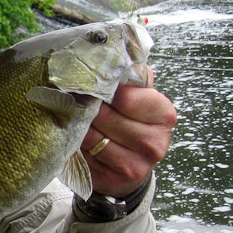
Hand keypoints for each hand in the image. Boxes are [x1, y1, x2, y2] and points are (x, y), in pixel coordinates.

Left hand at [81, 68, 176, 198]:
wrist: (131, 166)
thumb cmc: (131, 123)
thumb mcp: (139, 98)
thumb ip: (132, 77)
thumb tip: (117, 51)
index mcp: (163, 115)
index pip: (126, 97)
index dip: (102, 88)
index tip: (87, 82)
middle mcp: (155, 143)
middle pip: (105, 117)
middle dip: (85, 107)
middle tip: (69, 98)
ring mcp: (136, 166)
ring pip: (92, 137)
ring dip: (76, 127)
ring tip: (70, 117)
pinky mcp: (113, 181)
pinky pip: (84, 157)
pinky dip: (75, 146)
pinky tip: (74, 139)